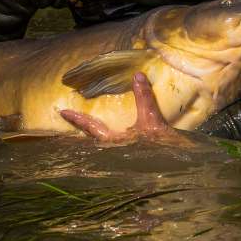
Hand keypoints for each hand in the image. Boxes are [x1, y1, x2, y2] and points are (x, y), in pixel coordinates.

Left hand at [60, 72, 192, 145]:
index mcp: (115, 142)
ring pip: (100, 145)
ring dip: (90, 137)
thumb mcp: (152, 119)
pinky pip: (111, 148)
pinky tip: (107, 138)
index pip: (90, 128)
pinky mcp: (130, 158)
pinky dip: (104, 141)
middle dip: (79, 131)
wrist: (178, 164)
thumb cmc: (161, 145)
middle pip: (90, 139)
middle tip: (66, 122)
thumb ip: (144, 98)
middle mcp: (114, 151)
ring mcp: (121, 156)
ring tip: (81, 129)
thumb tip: (138, 76)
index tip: (62, 112)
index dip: (77, 119)